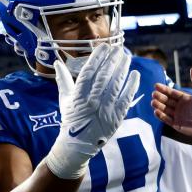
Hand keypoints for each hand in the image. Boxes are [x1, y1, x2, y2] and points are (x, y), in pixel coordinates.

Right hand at [46, 44, 140, 179]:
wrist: (78, 144)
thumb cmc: (71, 119)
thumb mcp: (64, 99)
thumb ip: (63, 79)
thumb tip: (57, 62)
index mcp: (77, 96)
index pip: (89, 72)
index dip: (97, 58)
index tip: (104, 47)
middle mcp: (91, 102)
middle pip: (104, 76)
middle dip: (112, 60)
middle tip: (118, 49)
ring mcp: (105, 110)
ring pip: (116, 85)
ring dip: (122, 69)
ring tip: (127, 57)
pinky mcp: (116, 117)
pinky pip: (126, 98)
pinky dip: (131, 86)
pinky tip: (135, 74)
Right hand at [152, 67, 191, 136]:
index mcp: (184, 99)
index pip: (171, 93)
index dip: (164, 89)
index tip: (156, 85)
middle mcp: (180, 107)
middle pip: (166, 101)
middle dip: (160, 97)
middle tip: (154, 94)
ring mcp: (178, 116)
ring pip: (165, 110)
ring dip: (158, 106)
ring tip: (153, 102)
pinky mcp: (177, 125)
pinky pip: (167, 120)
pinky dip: (161, 116)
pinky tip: (156, 111)